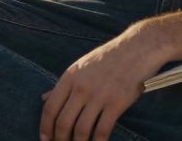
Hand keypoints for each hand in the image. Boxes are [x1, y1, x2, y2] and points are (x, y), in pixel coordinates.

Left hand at [39, 33, 163, 140]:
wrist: (137, 49)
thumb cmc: (108, 59)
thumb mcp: (81, 67)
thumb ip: (63, 85)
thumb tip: (44, 98)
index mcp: (70, 77)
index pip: (50, 108)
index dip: (45, 127)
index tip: (44, 139)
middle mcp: (81, 87)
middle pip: (63, 122)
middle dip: (59, 140)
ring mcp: (98, 96)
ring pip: (81, 130)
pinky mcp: (116, 103)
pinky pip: (102, 130)